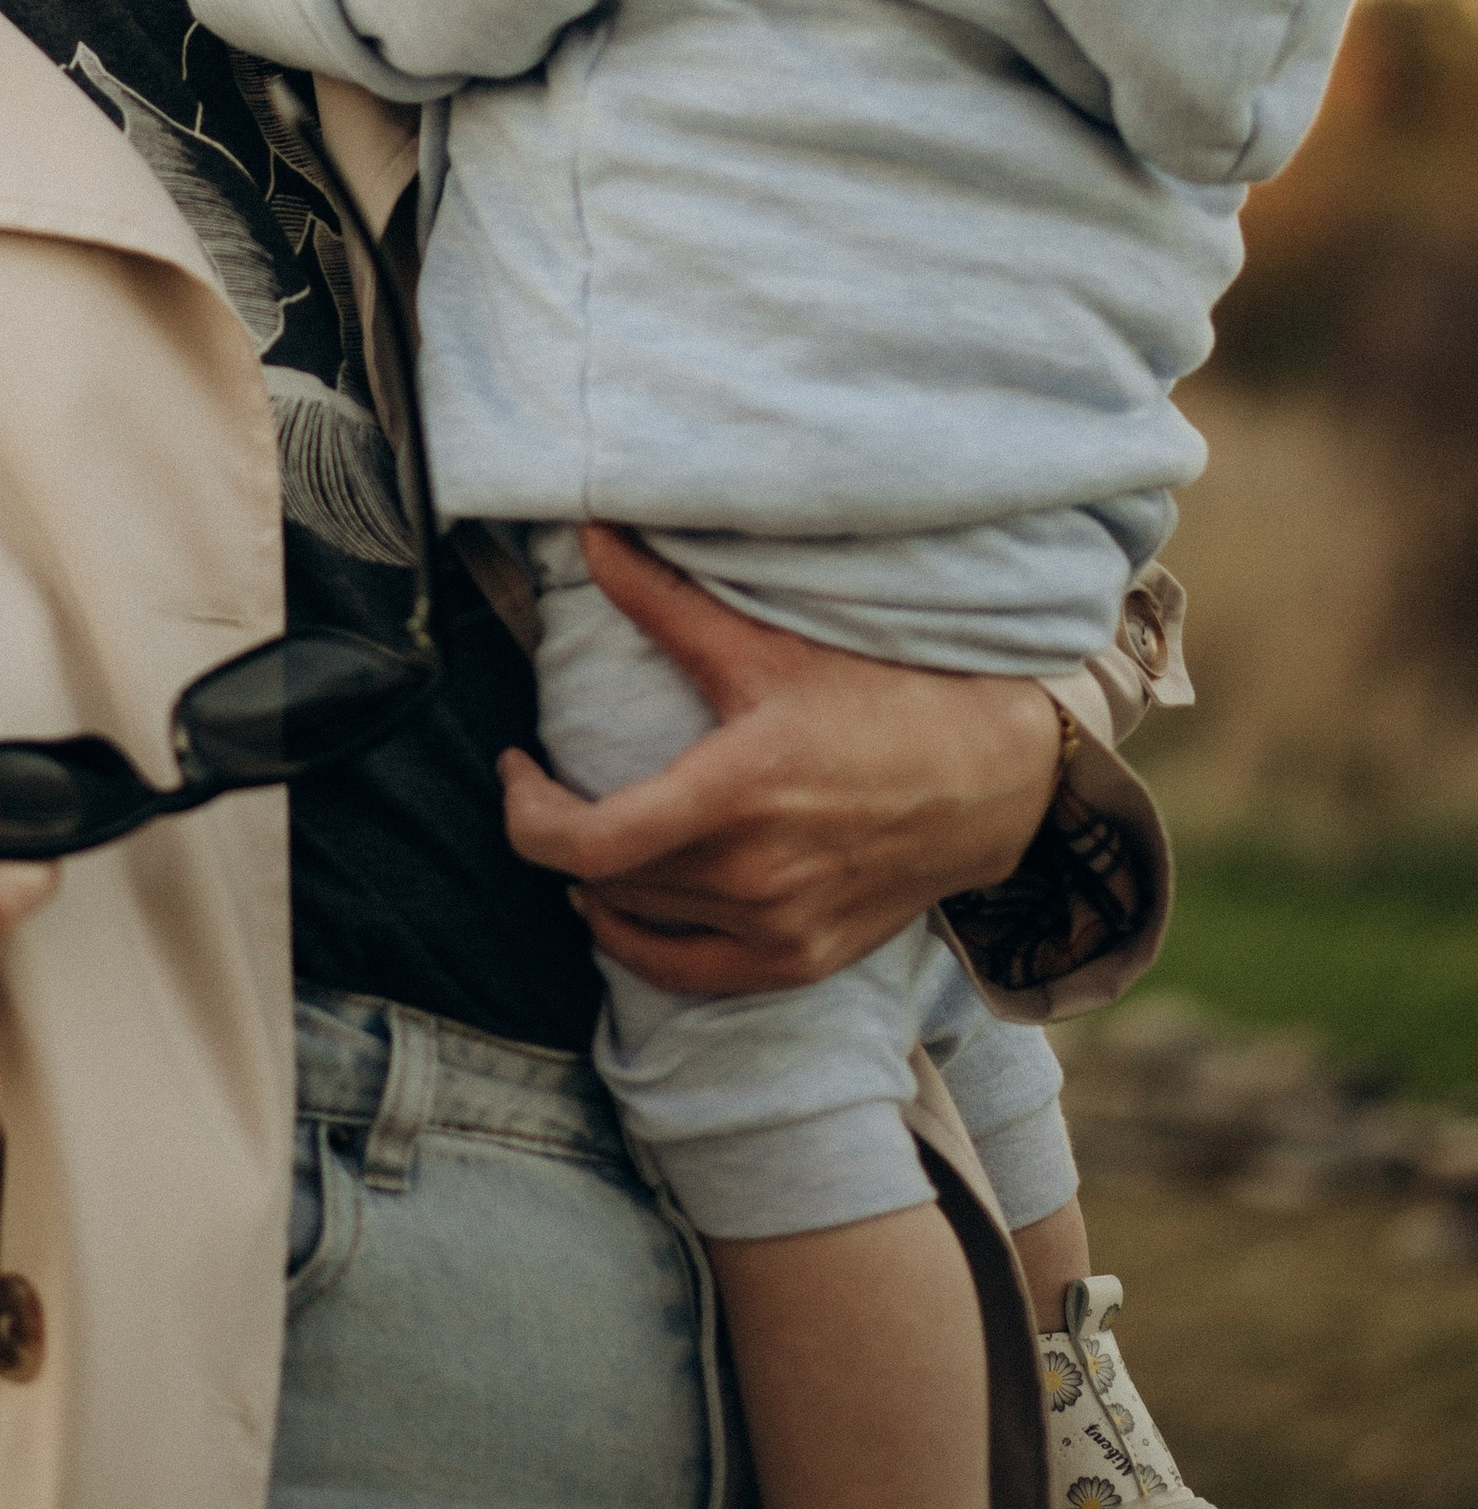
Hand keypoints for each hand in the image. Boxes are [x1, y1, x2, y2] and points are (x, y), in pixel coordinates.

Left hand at [499, 527, 1063, 995]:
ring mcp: (782, 931)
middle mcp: (754, 878)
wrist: (993, 776)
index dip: (526, 812)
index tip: (514, 766)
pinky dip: (645, 944)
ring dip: (598, 886)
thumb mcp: (768, 646)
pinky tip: (627, 907)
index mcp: (737, 795)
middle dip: (555, 834)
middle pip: (604, 882)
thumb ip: (665, 600)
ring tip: (584, 838)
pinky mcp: (805, 961)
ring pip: (641, 928)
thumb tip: (589, 534)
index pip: (587, 843)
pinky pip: (693, 974)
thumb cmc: (884, 698)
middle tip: (544, 786)